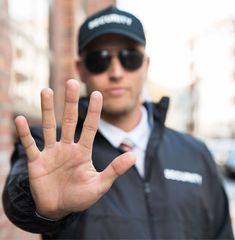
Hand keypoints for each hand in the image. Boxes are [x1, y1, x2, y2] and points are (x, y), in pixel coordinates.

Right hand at [15, 79, 135, 219]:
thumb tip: (134, 157)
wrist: (58, 209)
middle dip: (71, 102)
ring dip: (47, 110)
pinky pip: (30, 145)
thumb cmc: (80, 197)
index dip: (94, 111)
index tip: (98, 93)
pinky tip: (20, 119)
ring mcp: (51, 153)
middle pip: (70, 120)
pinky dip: (25, 134)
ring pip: (49, 126)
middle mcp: (67, 147)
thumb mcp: (99, 185)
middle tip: (72, 82)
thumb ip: (114, 170)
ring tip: (46, 90)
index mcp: (83, 152)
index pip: (90, 127)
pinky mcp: (37, 162)